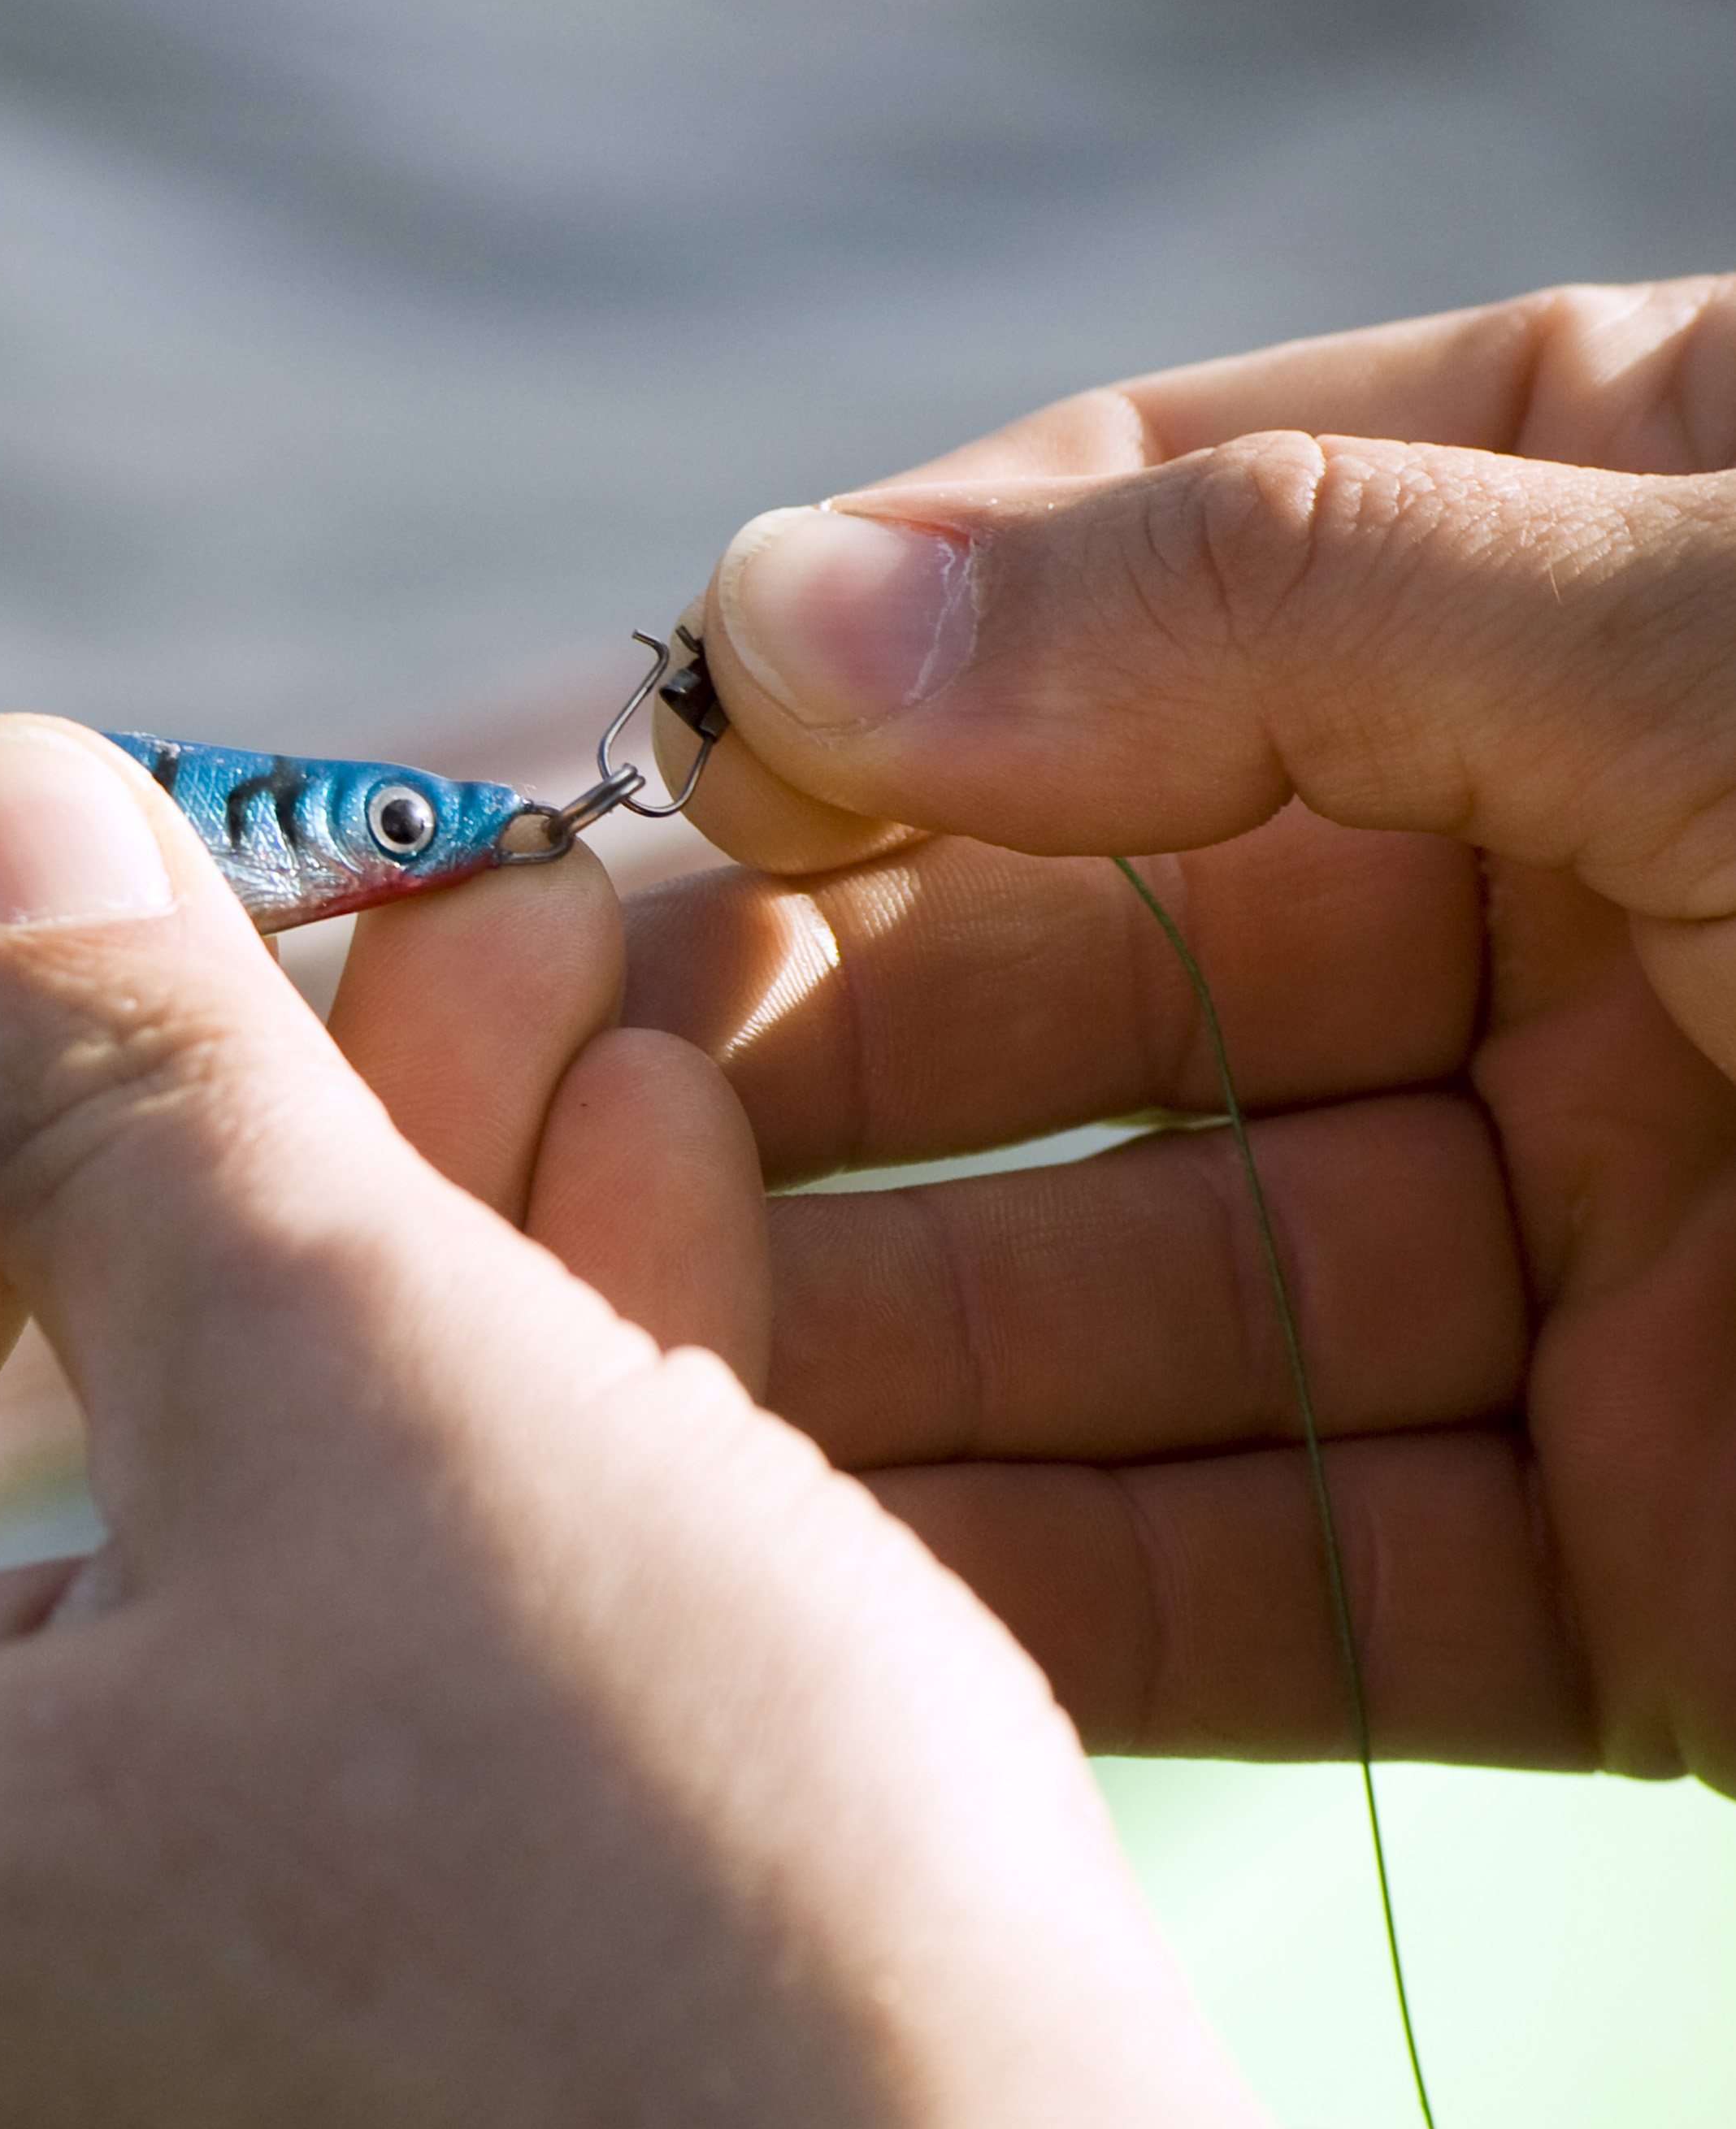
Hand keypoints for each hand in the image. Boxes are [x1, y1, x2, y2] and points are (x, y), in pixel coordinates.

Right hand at [657, 279, 1735, 1785]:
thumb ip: (1282, 606)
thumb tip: (797, 592)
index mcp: (1681, 573)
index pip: (1163, 558)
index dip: (863, 655)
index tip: (603, 766)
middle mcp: (1618, 897)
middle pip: (1091, 955)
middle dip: (797, 1028)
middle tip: (510, 1104)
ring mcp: (1618, 1244)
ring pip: (1128, 1274)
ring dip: (842, 1313)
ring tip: (575, 1327)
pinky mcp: (1640, 1569)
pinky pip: (1264, 1565)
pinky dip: (1020, 1570)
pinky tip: (774, 1551)